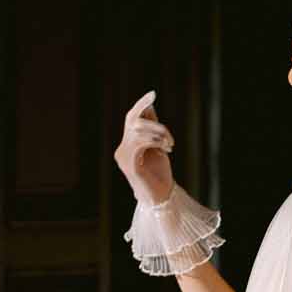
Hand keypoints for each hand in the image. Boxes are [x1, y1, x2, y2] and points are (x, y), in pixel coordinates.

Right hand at [114, 89, 175, 205]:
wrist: (161, 198)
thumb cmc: (161, 174)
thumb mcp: (158, 146)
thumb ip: (153, 129)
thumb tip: (150, 106)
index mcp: (127, 144)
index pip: (130, 118)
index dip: (140, 104)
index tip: (153, 93)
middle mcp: (121, 149)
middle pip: (134, 121)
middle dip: (155, 124)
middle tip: (169, 137)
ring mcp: (123, 157)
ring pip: (138, 130)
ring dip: (159, 134)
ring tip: (169, 145)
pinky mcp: (130, 164)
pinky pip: (140, 142)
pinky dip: (155, 141)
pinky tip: (165, 149)